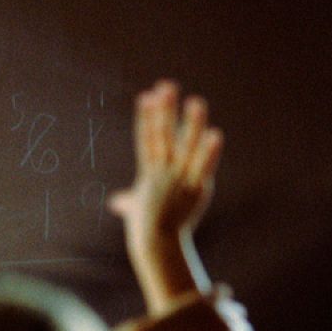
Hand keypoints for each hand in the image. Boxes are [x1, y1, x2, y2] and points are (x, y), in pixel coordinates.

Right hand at [110, 80, 221, 249]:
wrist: (156, 244)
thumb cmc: (144, 228)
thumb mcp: (135, 211)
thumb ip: (128, 202)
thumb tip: (116, 203)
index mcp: (149, 172)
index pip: (146, 138)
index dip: (146, 116)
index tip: (146, 95)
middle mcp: (163, 171)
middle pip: (163, 135)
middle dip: (164, 110)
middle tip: (166, 85)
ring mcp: (179, 178)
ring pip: (185, 146)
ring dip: (191, 123)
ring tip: (196, 100)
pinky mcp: (196, 188)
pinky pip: (202, 166)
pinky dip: (209, 152)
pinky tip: (215, 134)